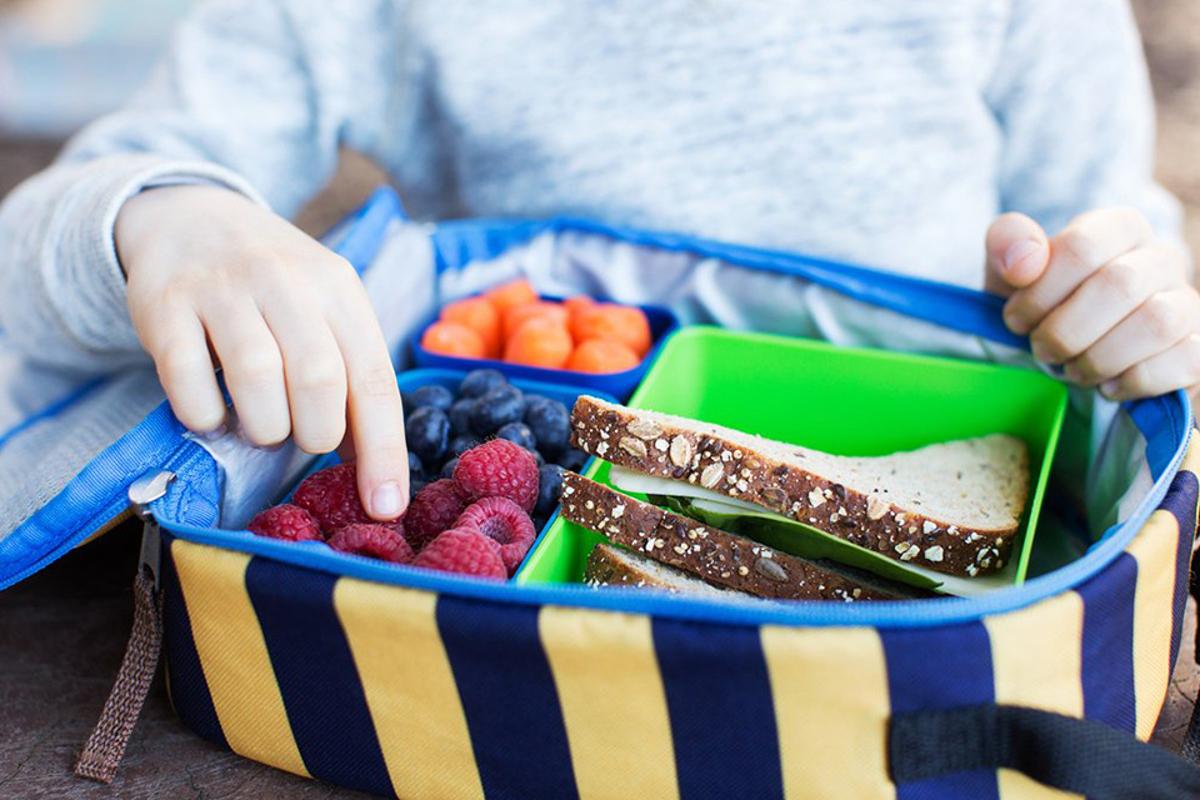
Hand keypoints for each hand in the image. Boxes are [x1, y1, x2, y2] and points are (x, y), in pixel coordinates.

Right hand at [116, 185, 407, 518]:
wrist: (192, 219)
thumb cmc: (276, 288)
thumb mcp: (325, 313)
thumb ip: (350, 378)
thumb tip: (375, 471)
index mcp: (340, 290)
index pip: (374, 379)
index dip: (383, 451)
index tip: (385, 507)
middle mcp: (287, 281)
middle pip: (319, 379)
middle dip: (315, 433)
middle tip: (302, 436)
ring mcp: (223, 288)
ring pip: (256, 376)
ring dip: (264, 426)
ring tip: (261, 425)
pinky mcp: (165, 302)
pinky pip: (186, 376)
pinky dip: (203, 413)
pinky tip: (211, 413)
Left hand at [985, 208, 1196, 400]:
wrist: (1072, 351)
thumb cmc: (1044, 304)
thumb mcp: (1012, 271)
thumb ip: (1008, 244)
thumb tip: (1023, 264)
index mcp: (1118, 228)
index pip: (1082, 246)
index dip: (1039, 292)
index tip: (1015, 320)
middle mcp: (1161, 258)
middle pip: (1119, 285)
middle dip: (1065, 330)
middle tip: (1041, 350)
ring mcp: (1186, 302)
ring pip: (1156, 323)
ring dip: (1098, 358)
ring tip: (1071, 369)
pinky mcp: (1198, 347)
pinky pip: (1182, 361)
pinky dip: (1133, 380)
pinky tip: (1106, 385)